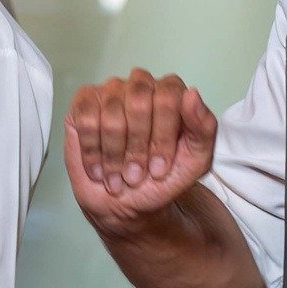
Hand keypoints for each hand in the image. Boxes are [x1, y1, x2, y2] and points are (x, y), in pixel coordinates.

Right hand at [65, 69, 216, 232]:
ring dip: (115, 154)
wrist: (126, 203)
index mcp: (171, 93)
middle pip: (139, 99)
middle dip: (137, 145)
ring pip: (112, 115)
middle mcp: (141, 84)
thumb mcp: (195, 161)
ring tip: (118, 178)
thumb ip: (203, 128)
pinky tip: (99, 170)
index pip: (168, 97)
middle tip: (136, 175)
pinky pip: (86, 120)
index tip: (160, 168)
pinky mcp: (83, 103)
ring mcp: (110, 91)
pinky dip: (93, 151)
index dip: (162, 136)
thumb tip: (191, 94)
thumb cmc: (161, 179)